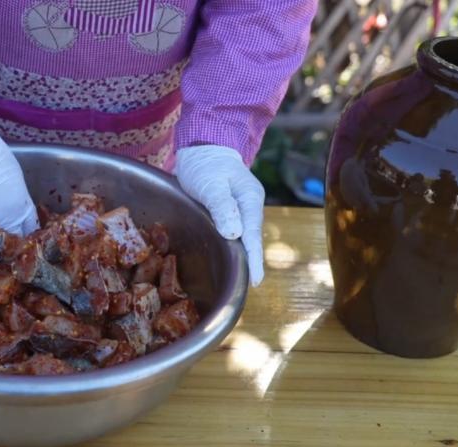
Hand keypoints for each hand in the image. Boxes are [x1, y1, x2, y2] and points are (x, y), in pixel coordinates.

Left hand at [175, 145, 264, 286]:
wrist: (202, 149)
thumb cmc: (205, 164)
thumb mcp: (211, 184)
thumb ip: (222, 207)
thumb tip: (235, 233)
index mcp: (250, 199)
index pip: (252, 235)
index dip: (253, 259)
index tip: (255, 281)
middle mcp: (250, 206)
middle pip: (251, 238)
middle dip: (250, 261)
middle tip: (249, 286)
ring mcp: (242, 209)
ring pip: (243, 236)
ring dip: (241, 255)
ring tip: (241, 278)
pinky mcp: (231, 211)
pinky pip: (234, 232)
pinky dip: (232, 245)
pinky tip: (229, 258)